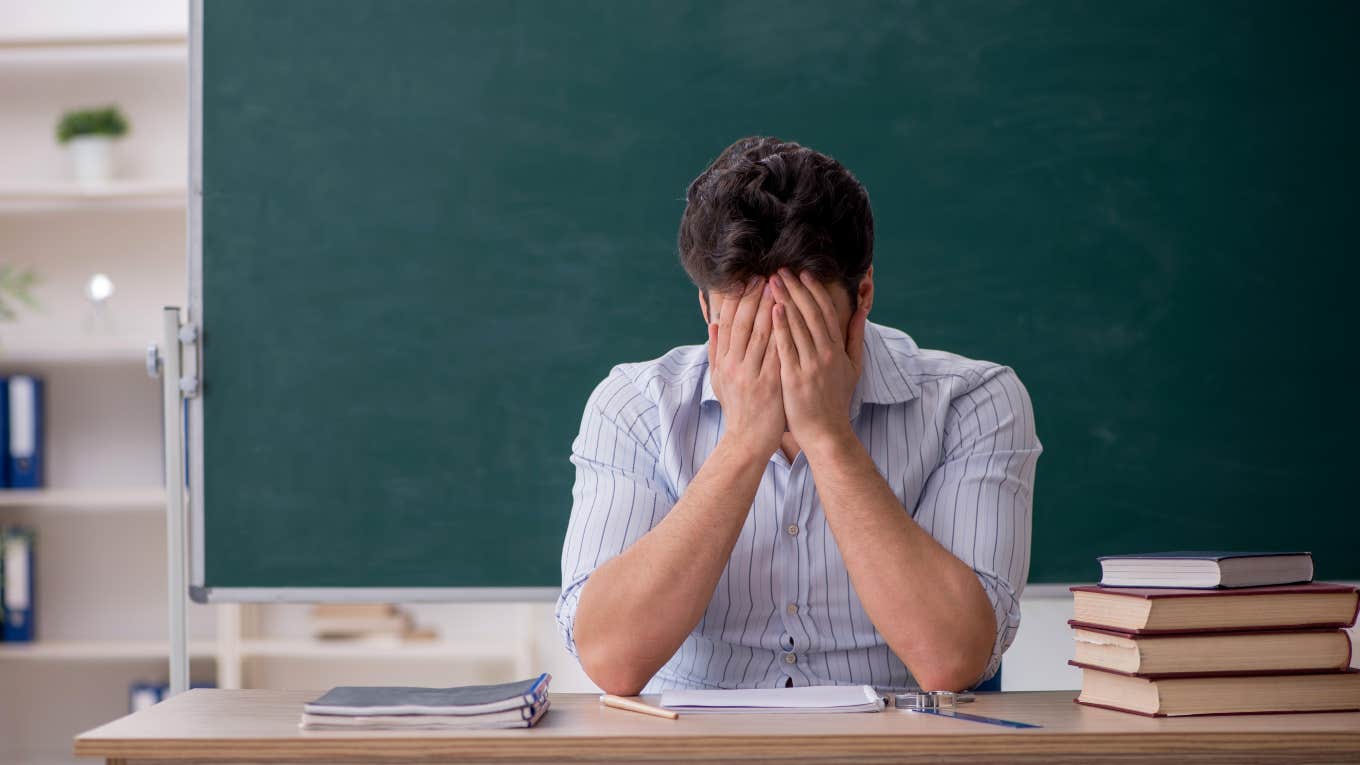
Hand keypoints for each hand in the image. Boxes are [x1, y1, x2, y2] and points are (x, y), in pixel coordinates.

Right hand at [708, 277, 784, 457]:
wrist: (747, 440)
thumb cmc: (737, 408)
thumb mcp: (719, 380)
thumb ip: (716, 351)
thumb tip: (713, 323)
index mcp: (723, 361)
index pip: (729, 322)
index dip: (738, 299)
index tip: (748, 280)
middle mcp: (734, 365)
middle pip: (744, 323)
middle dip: (756, 296)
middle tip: (767, 275)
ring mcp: (752, 374)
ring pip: (761, 333)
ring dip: (771, 306)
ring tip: (780, 286)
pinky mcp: (770, 384)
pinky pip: (777, 352)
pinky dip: (783, 332)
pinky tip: (791, 315)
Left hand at [770, 269, 866, 450]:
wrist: (827, 432)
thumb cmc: (836, 400)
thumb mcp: (853, 368)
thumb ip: (855, 338)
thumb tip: (860, 312)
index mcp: (838, 349)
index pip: (825, 312)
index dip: (814, 290)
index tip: (802, 273)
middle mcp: (826, 354)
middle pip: (810, 313)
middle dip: (795, 288)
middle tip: (780, 270)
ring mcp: (811, 365)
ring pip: (798, 325)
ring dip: (784, 300)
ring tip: (771, 282)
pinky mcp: (795, 378)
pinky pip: (787, 347)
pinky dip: (781, 327)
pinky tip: (773, 309)